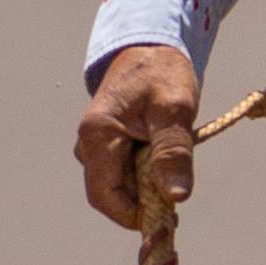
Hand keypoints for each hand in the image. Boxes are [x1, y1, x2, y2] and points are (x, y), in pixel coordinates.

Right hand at [77, 43, 201, 230]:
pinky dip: (145, 177)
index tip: (165, 220)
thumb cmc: (162, 71)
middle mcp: (89, 143)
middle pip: (111, 194)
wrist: (152, 43)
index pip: (106, 196)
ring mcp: (97, 144)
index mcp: (98, 135)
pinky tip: (167, 170)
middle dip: (142, 205)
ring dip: (146, 191)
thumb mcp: (174, 109)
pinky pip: (124, 171)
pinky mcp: (110, 142)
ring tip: (175, 180)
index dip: (133, 216)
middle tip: (176, 203)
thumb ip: (173, 153)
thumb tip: (175, 197)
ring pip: (119, 184)